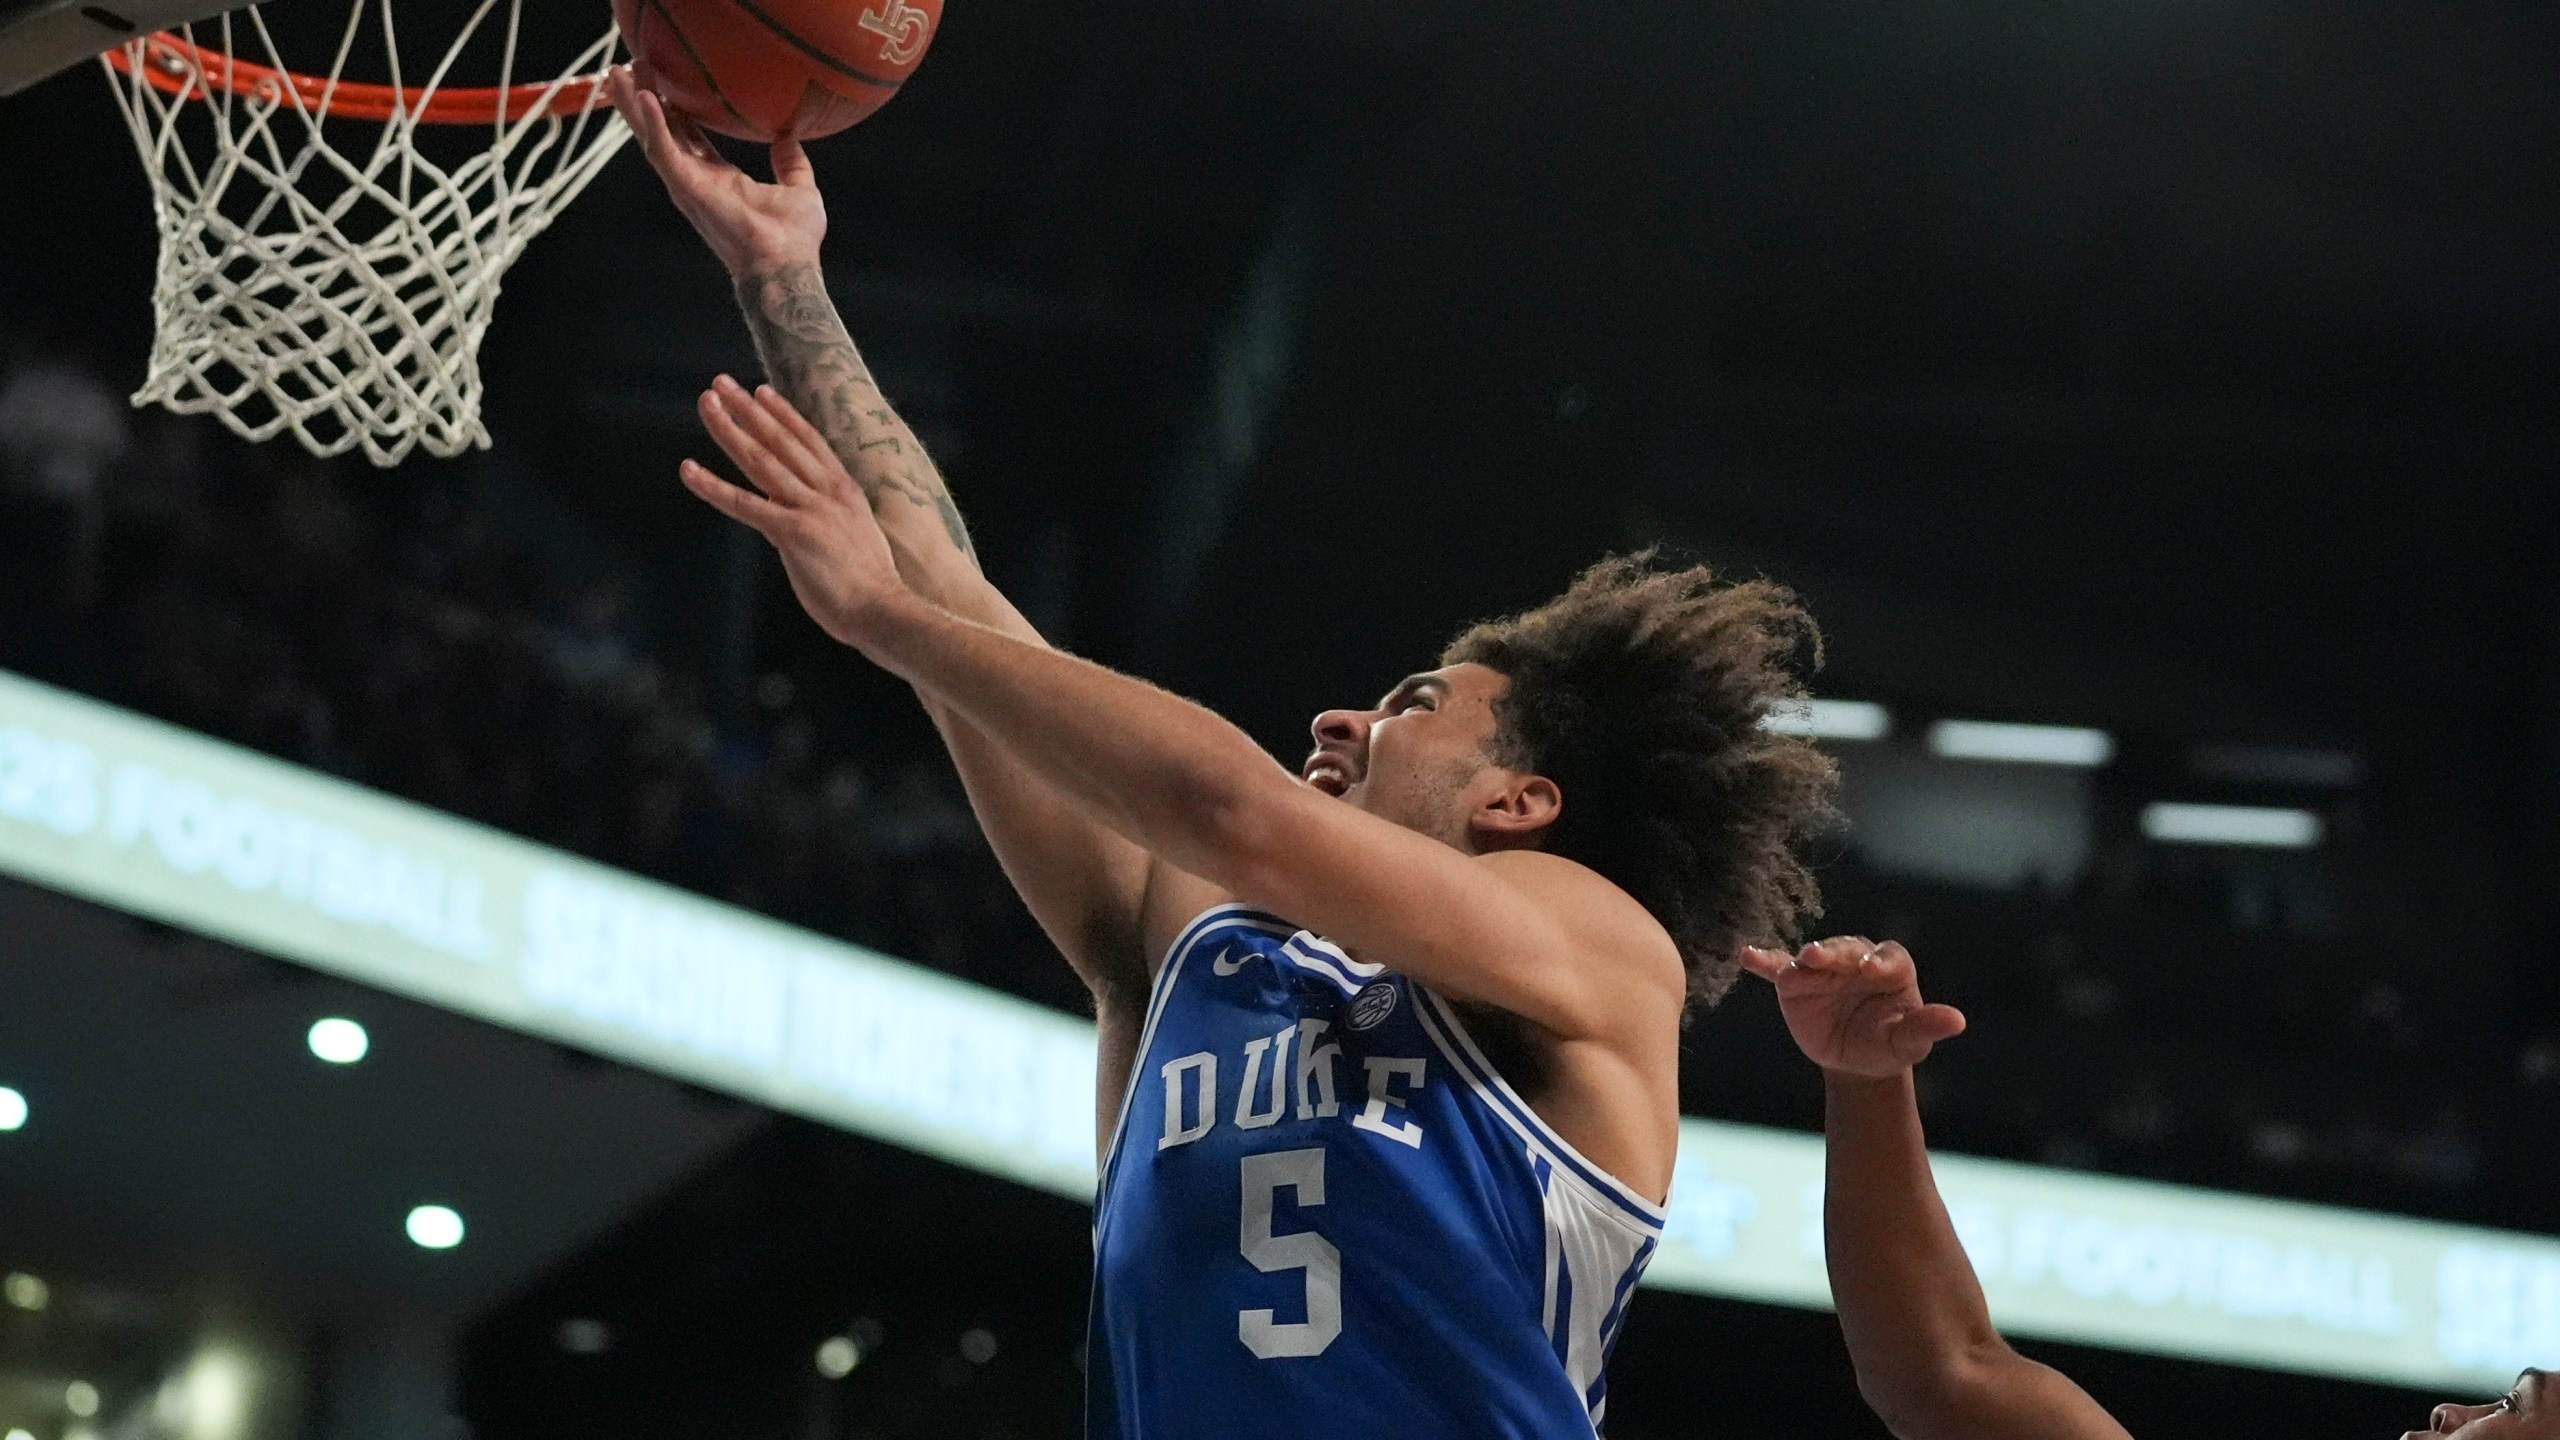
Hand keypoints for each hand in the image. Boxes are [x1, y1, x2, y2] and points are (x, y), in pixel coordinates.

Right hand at [605, 65, 825, 276]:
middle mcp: (697, 180)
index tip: (665, 84)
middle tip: (630, 68)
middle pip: (661, 133)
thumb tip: (788, 137)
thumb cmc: (793, 239)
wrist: (785, 265)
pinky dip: (653, 124)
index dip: (675, 112)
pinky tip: (645, 96)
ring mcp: (688, 185)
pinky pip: (664, 151)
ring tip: (619, 74)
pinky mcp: (687, 188)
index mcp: (719, 179)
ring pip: (652, 138)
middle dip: (643, 101)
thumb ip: (791, 162)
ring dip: (635, 106)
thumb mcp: (799, 188)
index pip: (688, 138)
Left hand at [683, 375, 906, 644]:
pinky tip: (687, 470)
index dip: (783, 415)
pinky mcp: (792, 532)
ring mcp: (810, 509)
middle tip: (721, 383)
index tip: (761, 392)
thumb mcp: (857, 541)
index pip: (810, 442)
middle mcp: (827, 492)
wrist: (883, 609)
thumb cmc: (872, 587)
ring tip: (706, 402)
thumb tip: (814, 528)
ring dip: (730, 428)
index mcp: (844, 492)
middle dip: (748, 409)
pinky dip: (713, 486)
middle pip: (780, 441)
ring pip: (761, 460)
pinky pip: (744, 504)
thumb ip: (834, 524)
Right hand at [1739, 937, 1966, 1077]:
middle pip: (1845, 950)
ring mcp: (1823, 969)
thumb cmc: (1888, 1045)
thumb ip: (1926, 1027)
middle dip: (1834, 953)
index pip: (1888, 957)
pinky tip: (1747, 956)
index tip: (1871, 970)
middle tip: (1819, 957)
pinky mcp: (1795, 983)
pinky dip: (1764, 962)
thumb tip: (1957, 1021)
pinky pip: (1779, 969)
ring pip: (1812, 959)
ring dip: (1802, 960)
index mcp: (1891, 966)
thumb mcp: (1908, 1042)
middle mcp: (1855, 959)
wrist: (1855, 1062)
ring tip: (1796, 966)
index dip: (1879, 962)